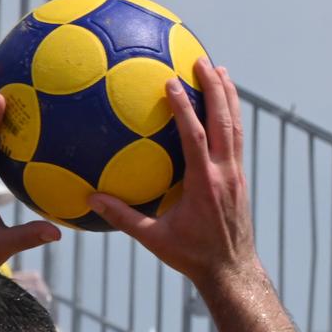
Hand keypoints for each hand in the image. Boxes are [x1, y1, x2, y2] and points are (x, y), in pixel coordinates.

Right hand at [88, 59, 253, 285]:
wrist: (232, 272)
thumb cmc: (192, 256)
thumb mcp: (155, 240)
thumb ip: (124, 218)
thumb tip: (91, 198)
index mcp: (204, 184)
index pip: (194, 137)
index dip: (184, 108)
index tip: (170, 81)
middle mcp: (224, 174)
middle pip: (223, 121)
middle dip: (214, 88)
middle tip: (201, 59)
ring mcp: (236, 175)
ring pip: (235, 127)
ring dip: (228, 97)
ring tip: (220, 70)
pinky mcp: (240, 180)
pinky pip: (236, 140)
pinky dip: (231, 117)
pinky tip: (223, 105)